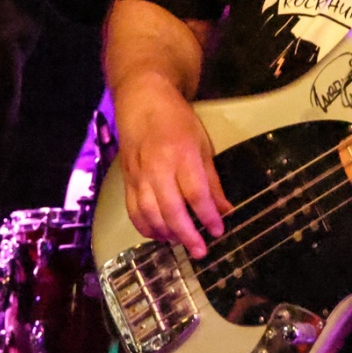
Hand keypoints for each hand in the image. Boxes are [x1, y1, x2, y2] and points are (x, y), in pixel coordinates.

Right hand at [113, 78, 231, 256]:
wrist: (141, 101)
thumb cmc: (177, 121)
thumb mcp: (202, 144)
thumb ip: (212, 180)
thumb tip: (225, 210)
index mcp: (182, 154)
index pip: (196, 193)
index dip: (208, 216)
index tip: (219, 231)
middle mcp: (157, 167)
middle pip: (171, 209)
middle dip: (188, 234)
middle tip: (201, 251)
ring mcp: (138, 175)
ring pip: (150, 214)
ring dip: (166, 234)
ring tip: (182, 243)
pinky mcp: (126, 180)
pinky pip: (133, 210)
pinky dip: (146, 227)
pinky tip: (159, 235)